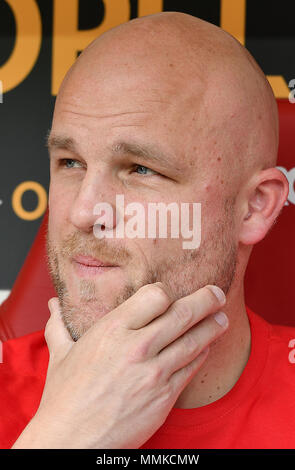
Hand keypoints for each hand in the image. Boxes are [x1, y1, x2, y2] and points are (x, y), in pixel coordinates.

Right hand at [12, 283, 227, 448]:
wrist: (73, 441)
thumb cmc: (65, 397)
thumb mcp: (60, 355)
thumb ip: (59, 325)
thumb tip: (53, 305)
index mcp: (112, 329)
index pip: (155, 295)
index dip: (165, 292)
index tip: (168, 295)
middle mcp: (138, 347)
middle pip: (183, 314)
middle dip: (205, 300)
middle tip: (216, 293)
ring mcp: (155, 372)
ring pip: (195, 340)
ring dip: (213, 326)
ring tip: (222, 318)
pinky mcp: (166, 395)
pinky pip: (192, 367)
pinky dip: (203, 353)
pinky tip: (207, 347)